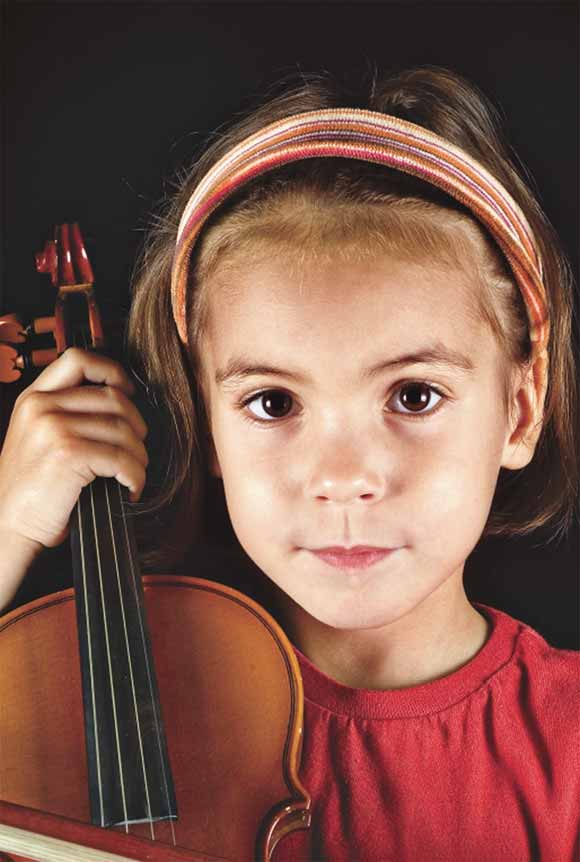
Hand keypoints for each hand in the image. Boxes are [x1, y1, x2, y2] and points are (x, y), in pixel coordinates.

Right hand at [0, 348, 147, 602]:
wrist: (7, 526)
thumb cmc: (31, 489)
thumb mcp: (38, 437)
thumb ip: (67, 413)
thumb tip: (124, 403)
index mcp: (34, 398)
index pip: (79, 359)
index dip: (113, 371)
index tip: (128, 393)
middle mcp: (41, 407)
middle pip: (114, 398)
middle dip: (137, 426)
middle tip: (137, 451)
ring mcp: (53, 428)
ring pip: (123, 429)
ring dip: (139, 456)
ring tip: (133, 474)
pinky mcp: (68, 454)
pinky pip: (122, 458)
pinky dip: (135, 476)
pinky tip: (130, 488)